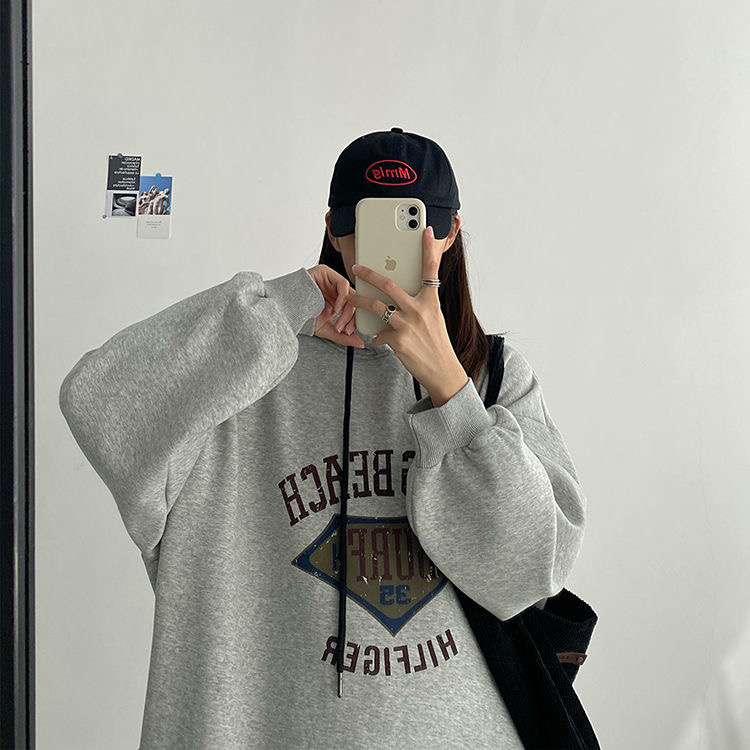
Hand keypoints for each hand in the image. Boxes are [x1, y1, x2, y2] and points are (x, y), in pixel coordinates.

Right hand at [306, 264, 365, 347]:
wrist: (285, 308)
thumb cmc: (301, 316)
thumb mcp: (326, 329)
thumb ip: (343, 336)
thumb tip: (360, 344)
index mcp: (336, 301)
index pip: (353, 308)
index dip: (354, 321)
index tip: (349, 332)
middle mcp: (335, 290)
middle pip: (354, 301)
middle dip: (351, 318)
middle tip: (345, 330)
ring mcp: (331, 281)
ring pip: (350, 294)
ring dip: (347, 311)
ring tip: (339, 322)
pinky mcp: (326, 272)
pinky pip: (343, 284)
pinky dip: (343, 298)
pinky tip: (336, 309)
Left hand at [347, 226, 469, 405]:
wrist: (442, 370)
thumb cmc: (437, 345)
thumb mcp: (434, 319)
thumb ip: (419, 306)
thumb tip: (400, 300)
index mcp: (430, 300)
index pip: (431, 270)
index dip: (429, 249)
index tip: (427, 231)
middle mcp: (419, 309)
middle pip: (389, 284)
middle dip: (369, 274)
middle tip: (357, 267)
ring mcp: (408, 324)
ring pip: (375, 306)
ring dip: (359, 301)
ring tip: (350, 298)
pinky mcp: (398, 340)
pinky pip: (379, 333)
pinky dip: (377, 337)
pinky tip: (379, 340)